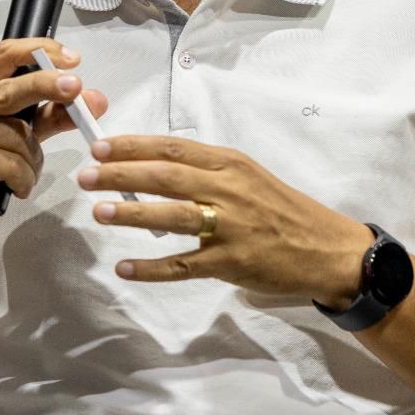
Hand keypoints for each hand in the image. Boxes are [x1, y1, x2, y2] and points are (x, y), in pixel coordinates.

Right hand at [0, 37, 107, 248]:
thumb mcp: (8, 136)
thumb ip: (46, 116)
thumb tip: (92, 99)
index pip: (4, 54)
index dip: (41, 51)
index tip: (71, 58)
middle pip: (13, 88)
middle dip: (50, 86)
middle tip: (77, 88)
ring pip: (20, 137)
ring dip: (31, 162)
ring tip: (17, 176)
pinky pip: (13, 164)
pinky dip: (22, 180)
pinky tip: (10, 187)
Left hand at [78, 136, 372, 306]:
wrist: (327, 248)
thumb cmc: (283, 210)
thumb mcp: (249, 177)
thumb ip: (207, 173)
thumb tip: (153, 169)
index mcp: (231, 164)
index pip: (174, 148)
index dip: (134, 146)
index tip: (101, 146)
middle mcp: (229, 190)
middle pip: (167, 177)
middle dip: (122, 174)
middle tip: (87, 176)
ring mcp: (230, 227)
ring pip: (172, 216)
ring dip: (132, 213)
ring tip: (99, 211)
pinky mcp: (231, 262)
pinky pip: (183, 265)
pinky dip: (152, 268)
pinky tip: (125, 268)